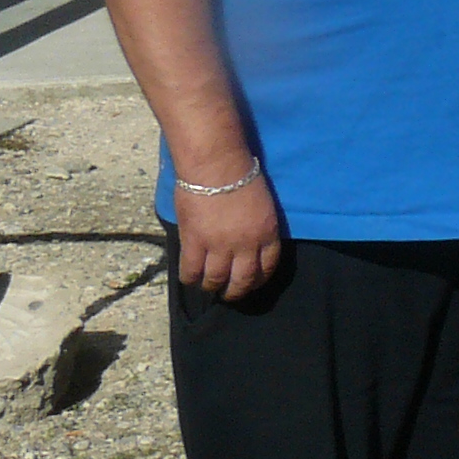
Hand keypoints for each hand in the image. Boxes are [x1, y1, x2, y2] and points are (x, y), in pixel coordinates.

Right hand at [177, 171, 283, 301]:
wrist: (216, 165)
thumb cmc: (240, 175)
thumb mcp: (262, 204)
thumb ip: (258, 226)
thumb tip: (249, 241)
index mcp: (267, 233)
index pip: (268, 266)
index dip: (260, 279)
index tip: (253, 282)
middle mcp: (246, 244)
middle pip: (244, 280)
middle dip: (237, 291)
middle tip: (230, 293)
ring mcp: (220, 246)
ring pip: (216, 279)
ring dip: (212, 287)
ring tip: (209, 287)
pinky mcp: (195, 242)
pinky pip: (191, 270)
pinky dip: (190, 278)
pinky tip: (190, 278)